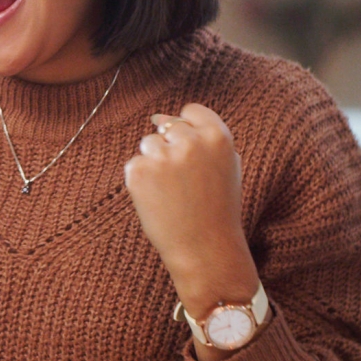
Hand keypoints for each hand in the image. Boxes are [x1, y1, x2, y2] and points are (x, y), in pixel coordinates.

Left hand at [123, 103, 259, 327]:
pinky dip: (141, 182)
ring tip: (172, 193)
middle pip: (167, 127)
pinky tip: (159, 201)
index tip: (189, 153)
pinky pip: (134, 165)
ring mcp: (163, 156)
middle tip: (183, 183)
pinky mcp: (139, 172)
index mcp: (217, 136)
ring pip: (148, 144)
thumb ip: (202, 137)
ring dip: (154, 163)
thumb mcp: (225, 166)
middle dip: (171, 148)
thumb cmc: (217, 208)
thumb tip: (159, 117)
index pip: (190, 111)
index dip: (188, 129)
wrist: (205, 250)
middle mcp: (190, 141)